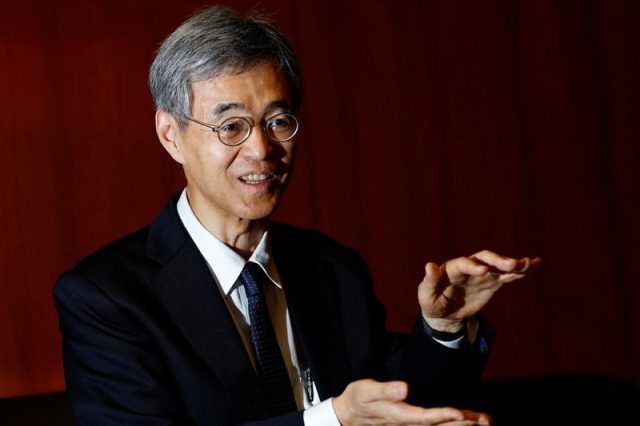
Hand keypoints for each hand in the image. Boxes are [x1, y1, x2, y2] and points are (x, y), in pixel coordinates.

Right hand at [332, 379, 491, 424]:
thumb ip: (386, 390)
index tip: (460, 414)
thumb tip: (404, 388)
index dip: (442, 416)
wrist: (349, 413)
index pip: (424, 418)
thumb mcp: (367, 391)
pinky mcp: (412, 423)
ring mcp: (410, 425)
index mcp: (398, 416)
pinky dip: (451, 424)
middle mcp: (407, 423)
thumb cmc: (358, 399)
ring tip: (484, 420)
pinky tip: (467, 421)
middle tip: (483, 420)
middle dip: (461, 424)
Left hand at [418, 250, 540, 330]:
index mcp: (452, 269)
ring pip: (499, 265)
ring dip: (513, 263)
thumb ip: (430, 281)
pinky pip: (507, 275)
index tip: (484, 271)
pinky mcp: (492, 282)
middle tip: (511, 265)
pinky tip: (535, 265)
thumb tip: (429, 266)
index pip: (463, 263)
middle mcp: (469, 267)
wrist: (444, 312)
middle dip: (498, 261)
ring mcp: (482, 274)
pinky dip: (521, 271)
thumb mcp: (426, 295)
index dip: (473, 266)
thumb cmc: (432, 302)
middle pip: (485, 258)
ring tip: (528, 263)